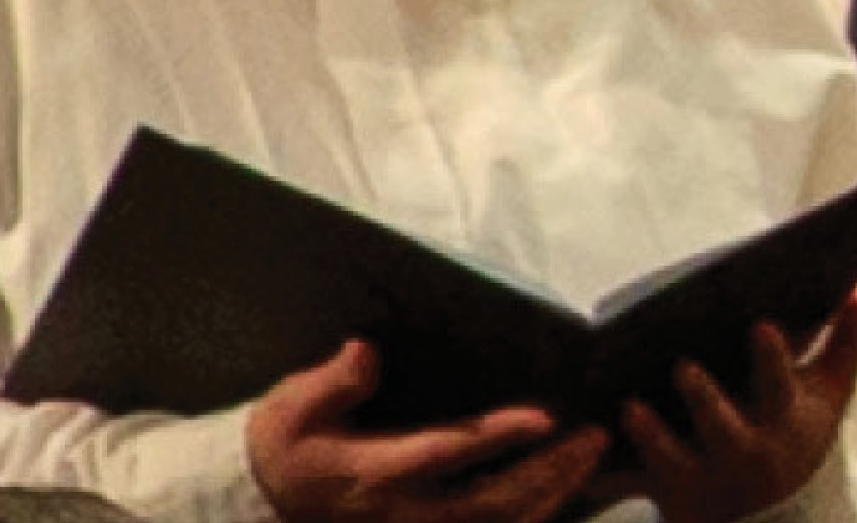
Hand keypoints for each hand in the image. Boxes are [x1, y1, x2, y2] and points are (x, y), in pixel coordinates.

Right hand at [249, 339, 608, 522]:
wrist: (263, 501)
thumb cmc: (285, 445)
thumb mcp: (292, 408)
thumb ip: (332, 383)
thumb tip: (367, 351)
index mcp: (374, 472)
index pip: (446, 452)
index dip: (496, 436)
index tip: (542, 418)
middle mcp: (404, 513)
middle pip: (492, 502)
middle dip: (548, 472)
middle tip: (593, 436)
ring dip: (551, 495)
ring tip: (589, 458)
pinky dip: (530, 517)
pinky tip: (561, 492)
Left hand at [609, 275, 856, 522]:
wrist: (771, 517)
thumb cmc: (796, 435)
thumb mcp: (829, 392)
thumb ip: (848, 336)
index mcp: (783, 421)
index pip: (781, 388)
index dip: (774, 360)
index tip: (762, 326)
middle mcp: (744, 453)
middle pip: (725, 430)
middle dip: (706, 401)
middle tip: (684, 366)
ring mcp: (702, 478)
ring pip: (673, 462)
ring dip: (652, 438)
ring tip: (631, 407)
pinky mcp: (663, 494)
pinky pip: (629, 486)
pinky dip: (604, 476)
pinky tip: (582, 453)